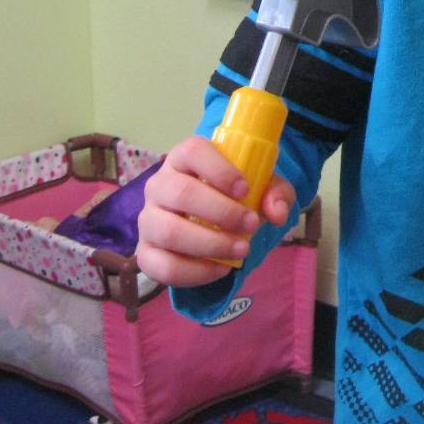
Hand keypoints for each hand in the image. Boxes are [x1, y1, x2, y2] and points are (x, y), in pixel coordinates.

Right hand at [135, 135, 296, 286]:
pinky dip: (195, 272)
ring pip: (170, 231)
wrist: (214, 223)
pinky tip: (221, 268)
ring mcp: (148, 219)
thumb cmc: (234, 197)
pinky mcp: (145, 252)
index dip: (219, 170)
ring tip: (242, 249)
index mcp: (184, 159)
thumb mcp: (262, 187)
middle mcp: (159, 185)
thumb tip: (278, 213)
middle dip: (222, 212)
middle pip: (181, 193)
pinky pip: (162, 266)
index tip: (245, 190)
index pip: (192, 151)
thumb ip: (276, 192)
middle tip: (251, 224)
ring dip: (210, 244)